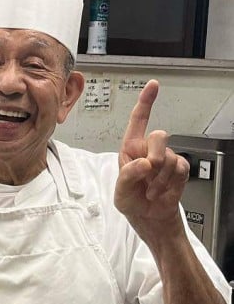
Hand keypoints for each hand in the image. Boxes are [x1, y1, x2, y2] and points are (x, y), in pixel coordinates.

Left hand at [114, 80, 188, 236]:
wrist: (150, 218)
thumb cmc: (132, 202)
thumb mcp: (121, 193)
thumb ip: (128, 177)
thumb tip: (143, 163)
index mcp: (130, 149)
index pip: (138, 121)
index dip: (146, 102)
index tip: (153, 85)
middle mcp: (148, 150)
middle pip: (159, 135)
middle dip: (155, 155)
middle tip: (148, 173)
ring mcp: (165, 159)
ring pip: (170, 156)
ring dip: (160, 179)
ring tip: (151, 190)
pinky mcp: (179, 169)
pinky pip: (181, 169)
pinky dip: (171, 183)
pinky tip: (162, 191)